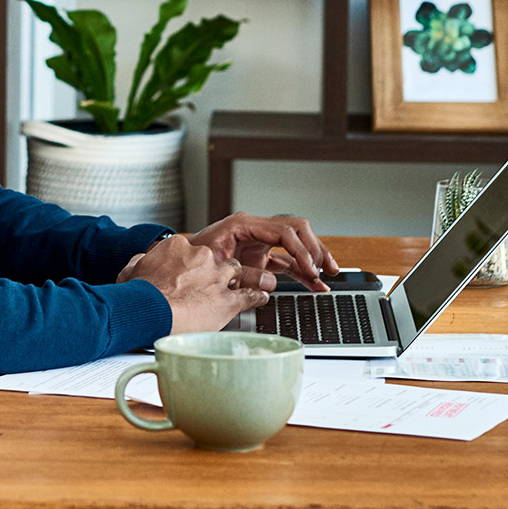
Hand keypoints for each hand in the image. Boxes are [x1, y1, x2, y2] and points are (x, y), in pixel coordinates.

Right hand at [116, 234, 270, 333]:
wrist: (148, 311)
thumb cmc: (137, 294)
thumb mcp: (130, 270)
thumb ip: (141, 263)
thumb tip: (140, 262)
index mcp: (178, 248)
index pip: (192, 251)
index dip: (192, 265)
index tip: (190, 274)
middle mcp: (201, 257)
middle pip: (217, 260)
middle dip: (216, 272)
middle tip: (211, 284)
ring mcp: (216, 278)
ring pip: (238, 272)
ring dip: (242, 280)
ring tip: (248, 285)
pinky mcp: (227, 300)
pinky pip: (249, 296)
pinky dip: (256, 297)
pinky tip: (260, 298)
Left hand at [189, 212, 338, 291]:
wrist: (179, 267)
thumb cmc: (193, 261)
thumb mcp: (216, 268)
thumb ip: (243, 275)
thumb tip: (269, 283)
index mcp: (244, 225)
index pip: (284, 231)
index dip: (302, 250)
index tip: (311, 268)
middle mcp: (254, 229)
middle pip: (296, 231)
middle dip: (315, 249)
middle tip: (326, 269)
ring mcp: (258, 241)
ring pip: (295, 245)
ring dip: (312, 259)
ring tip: (327, 277)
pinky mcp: (258, 255)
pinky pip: (285, 260)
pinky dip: (299, 271)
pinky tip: (312, 283)